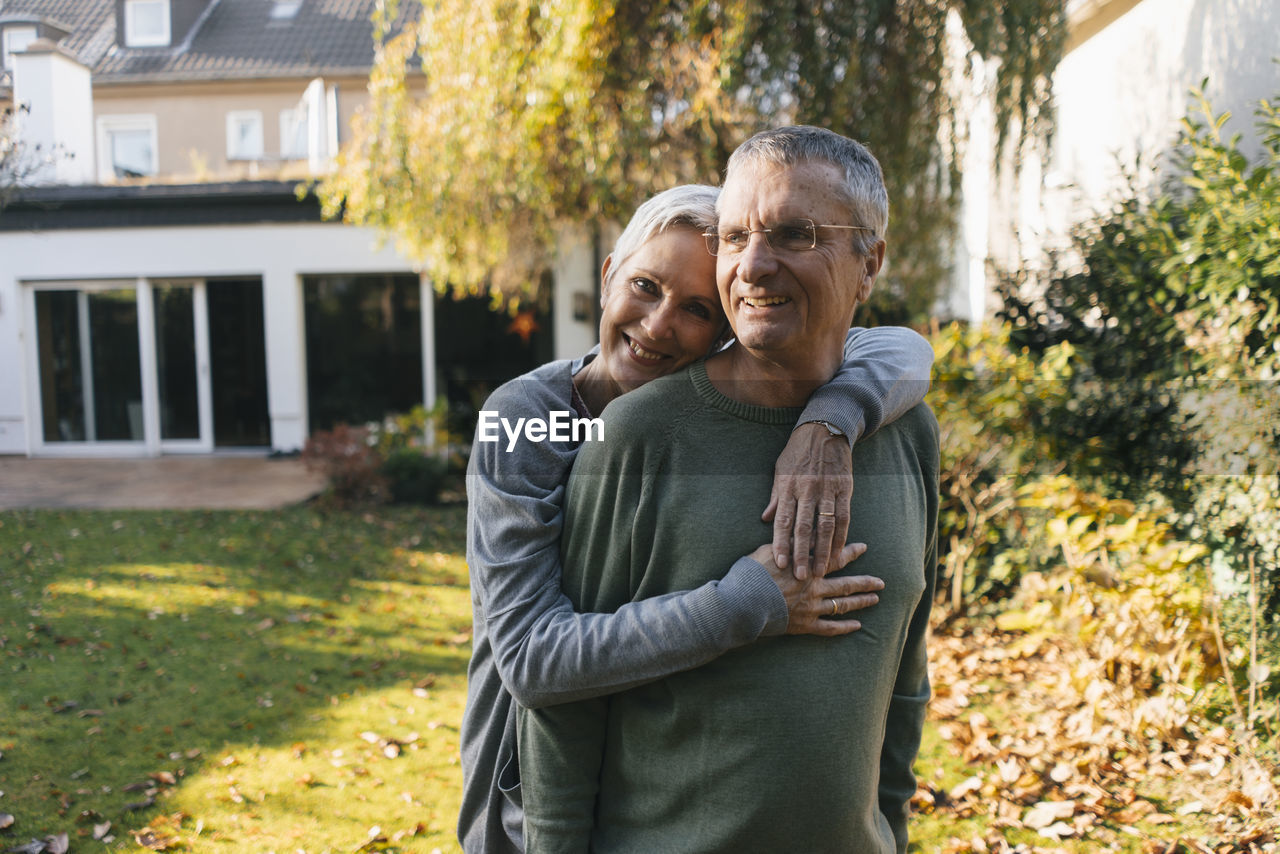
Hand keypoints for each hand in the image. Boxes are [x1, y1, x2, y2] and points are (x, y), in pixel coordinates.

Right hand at [749, 544, 882, 636]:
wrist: (742, 602)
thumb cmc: (751, 574)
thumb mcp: (769, 550)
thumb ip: (788, 543)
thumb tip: (799, 531)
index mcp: (807, 568)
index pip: (833, 558)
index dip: (850, 552)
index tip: (864, 548)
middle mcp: (814, 587)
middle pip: (846, 584)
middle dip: (865, 582)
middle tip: (881, 582)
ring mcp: (811, 608)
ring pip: (842, 605)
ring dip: (861, 602)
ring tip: (875, 600)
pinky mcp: (804, 625)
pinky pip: (830, 628)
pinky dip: (844, 627)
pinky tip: (857, 625)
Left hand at [762, 421, 852, 580]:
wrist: (824, 429)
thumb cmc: (798, 452)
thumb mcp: (780, 470)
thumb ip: (775, 496)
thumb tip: (765, 519)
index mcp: (788, 486)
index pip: (782, 521)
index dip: (781, 543)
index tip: (779, 564)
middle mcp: (806, 490)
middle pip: (803, 527)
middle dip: (801, 554)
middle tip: (800, 577)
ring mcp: (827, 490)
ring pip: (824, 526)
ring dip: (823, 551)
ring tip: (821, 571)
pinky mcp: (844, 488)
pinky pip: (843, 516)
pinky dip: (842, 536)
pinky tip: (840, 552)